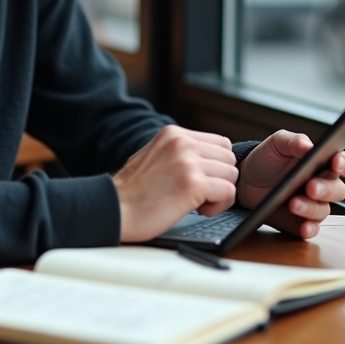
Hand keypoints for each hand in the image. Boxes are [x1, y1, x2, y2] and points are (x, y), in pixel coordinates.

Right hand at [113, 125, 238, 241]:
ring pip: (232, 176)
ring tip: (196, 202)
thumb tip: (211, 158)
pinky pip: (229, 192)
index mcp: (174, 133)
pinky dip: (219, 206)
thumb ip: (181, 151)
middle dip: (219, 179)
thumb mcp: (156, 155)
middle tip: (199, 194)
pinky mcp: (192, 184)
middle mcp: (182, 143)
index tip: (202, 180)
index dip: (216, 166)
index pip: (221, 144)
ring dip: (219, 194)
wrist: (113, 209)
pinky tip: (198, 210)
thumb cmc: (133, 191)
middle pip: (229, 159)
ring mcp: (188, 162)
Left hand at [237, 130, 344, 238]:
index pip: (344, 164)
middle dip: (326, 189)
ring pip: (324, 210)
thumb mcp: (277, 144)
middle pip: (338, 190)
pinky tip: (303, 227)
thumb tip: (308, 146)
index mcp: (322, 163)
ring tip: (293, 203)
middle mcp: (323, 185)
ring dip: (311, 208)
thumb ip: (294, 142)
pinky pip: (312, 229)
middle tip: (311, 186)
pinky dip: (310, 229)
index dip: (344, 163)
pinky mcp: (301, 222)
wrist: (245, 181)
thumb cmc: (267, 159)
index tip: (336, 162)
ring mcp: (313, 205)